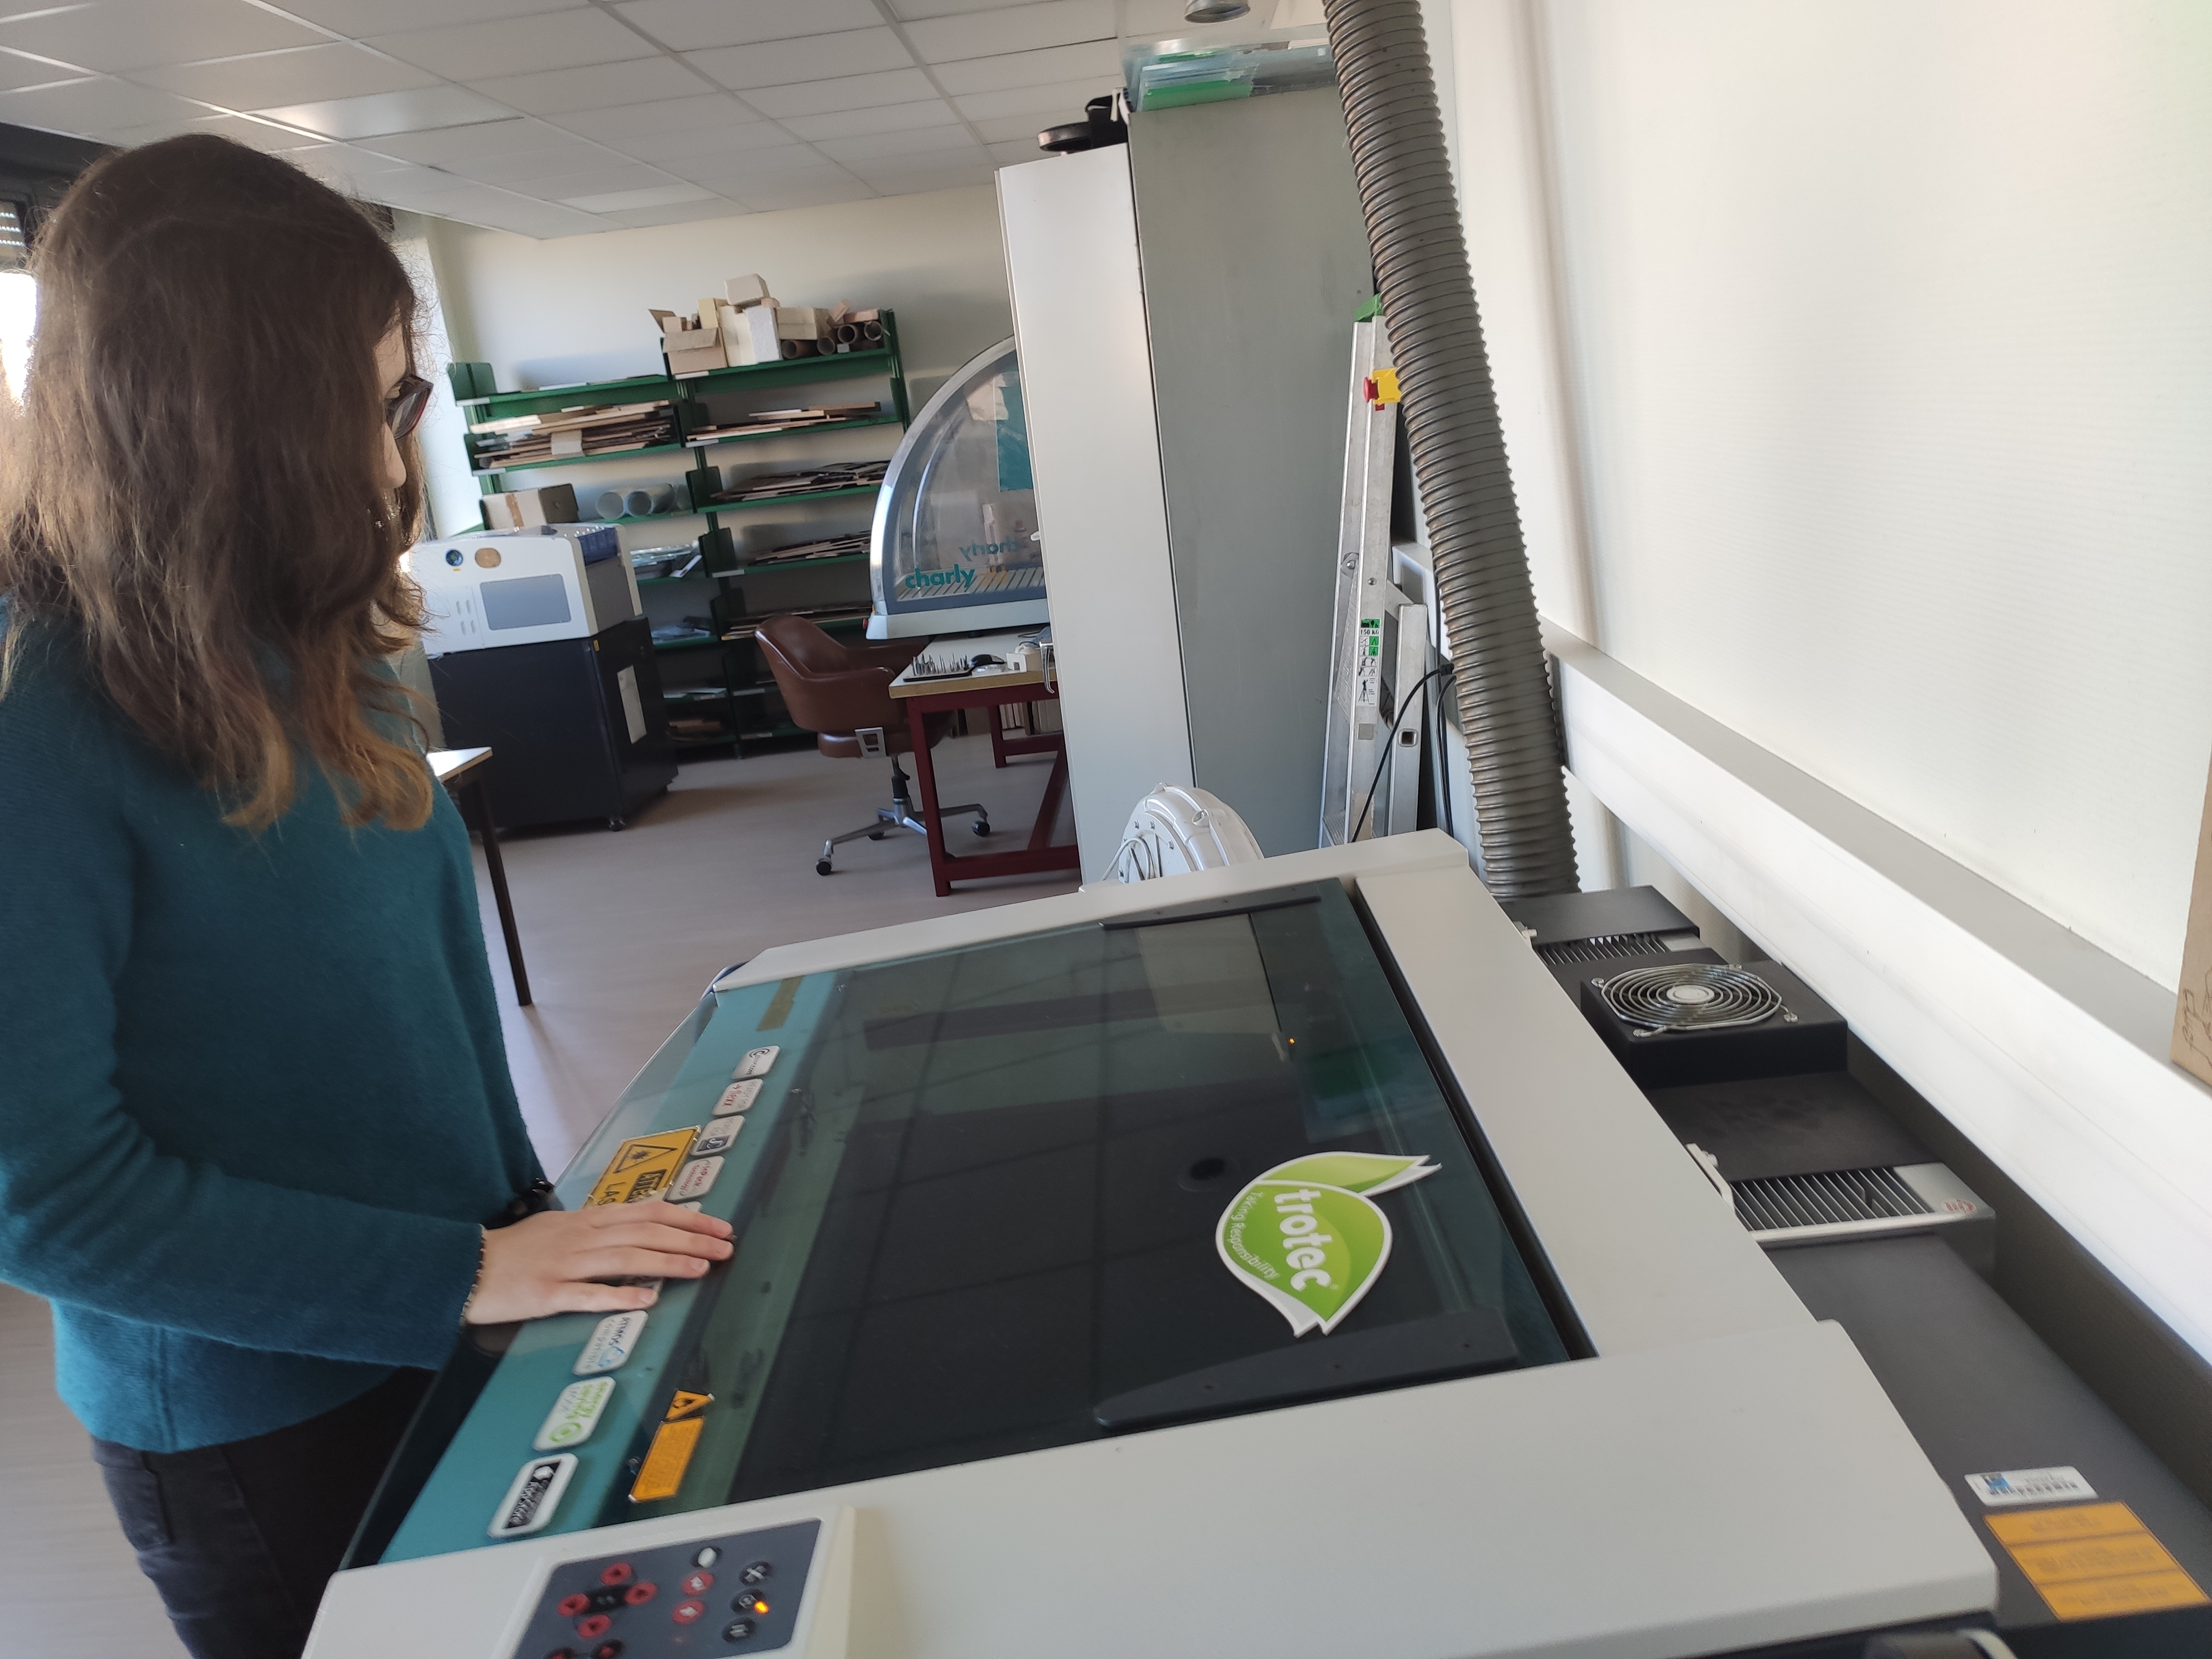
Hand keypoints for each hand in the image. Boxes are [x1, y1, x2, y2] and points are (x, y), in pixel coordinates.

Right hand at [463, 1201, 734, 1324]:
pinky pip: (587, 1295)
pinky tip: (646, 1300)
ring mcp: (565, 1264)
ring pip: (625, 1258)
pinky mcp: (546, 1293)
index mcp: (587, 1220)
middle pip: (645, 1232)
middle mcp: (581, 1236)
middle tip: (725, 1246)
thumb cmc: (515, 1250)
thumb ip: (598, 1226)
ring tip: (700, 1268)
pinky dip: (618, 1295)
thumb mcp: (560, 1226)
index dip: (686, 1218)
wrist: (465, 1267)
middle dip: (690, 1238)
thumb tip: (639, 1222)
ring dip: (666, 1262)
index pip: (647, 1212)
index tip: (717, 1226)